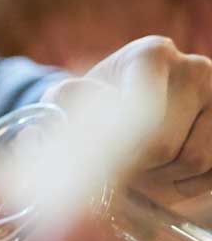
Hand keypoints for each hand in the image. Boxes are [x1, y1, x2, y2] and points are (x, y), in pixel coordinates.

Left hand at [63, 35, 211, 200]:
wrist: (128, 106)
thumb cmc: (94, 104)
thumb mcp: (66, 102)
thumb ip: (56, 111)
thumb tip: (46, 124)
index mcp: (151, 54)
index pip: (141, 114)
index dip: (119, 150)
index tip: (103, 161)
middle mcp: (194, 68)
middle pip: (164, 145)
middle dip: (136, 170)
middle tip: (116, 175)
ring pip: (194, 160)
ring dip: (162, 180)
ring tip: (140, 174)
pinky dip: (188, 186)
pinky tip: (167, 178)